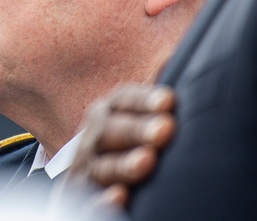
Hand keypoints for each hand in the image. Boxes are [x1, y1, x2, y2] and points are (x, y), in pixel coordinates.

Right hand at [70, 84, 176, 208]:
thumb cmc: (129, 138)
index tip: (168, 101)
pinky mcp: (79, 196)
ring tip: (147, 162)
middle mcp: (94, 135)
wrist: (91, 171)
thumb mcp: (139, 113)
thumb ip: (156, 95)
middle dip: (138, 129)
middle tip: (165, 130)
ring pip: (102, 165)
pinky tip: (119, 198)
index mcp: (109, 109)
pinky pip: (86, 200)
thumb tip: (178, 57)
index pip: (125, 100)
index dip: (144, 100)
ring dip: (123, 163)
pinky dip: (100, 200)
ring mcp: (85, 166)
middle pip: (113, 130)